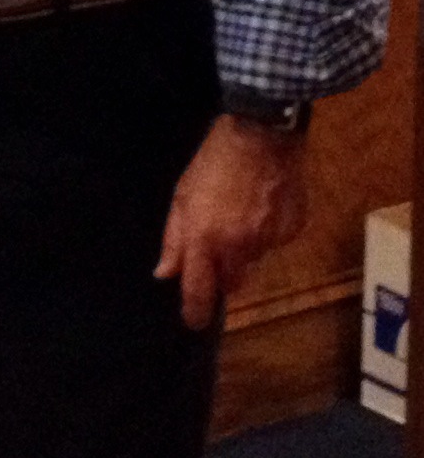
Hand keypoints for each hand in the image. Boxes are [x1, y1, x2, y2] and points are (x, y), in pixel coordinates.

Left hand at [154, 113, 307, 330]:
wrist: (262, 135)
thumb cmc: (214, 161)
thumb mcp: (183, 196)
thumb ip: (174, 239)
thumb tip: (165, 273)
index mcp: (205, 239)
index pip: (199, 291)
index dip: (195, 312)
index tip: (193, 323)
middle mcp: (238, 247)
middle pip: (232, 283)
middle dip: (224, 272)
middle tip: (219, 242)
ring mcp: (269, 241)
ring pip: (254, 260)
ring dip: (246, 247)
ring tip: (242, 209)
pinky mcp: (292, 230)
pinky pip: (276, 242)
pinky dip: (268, 231)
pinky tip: (263, 203)